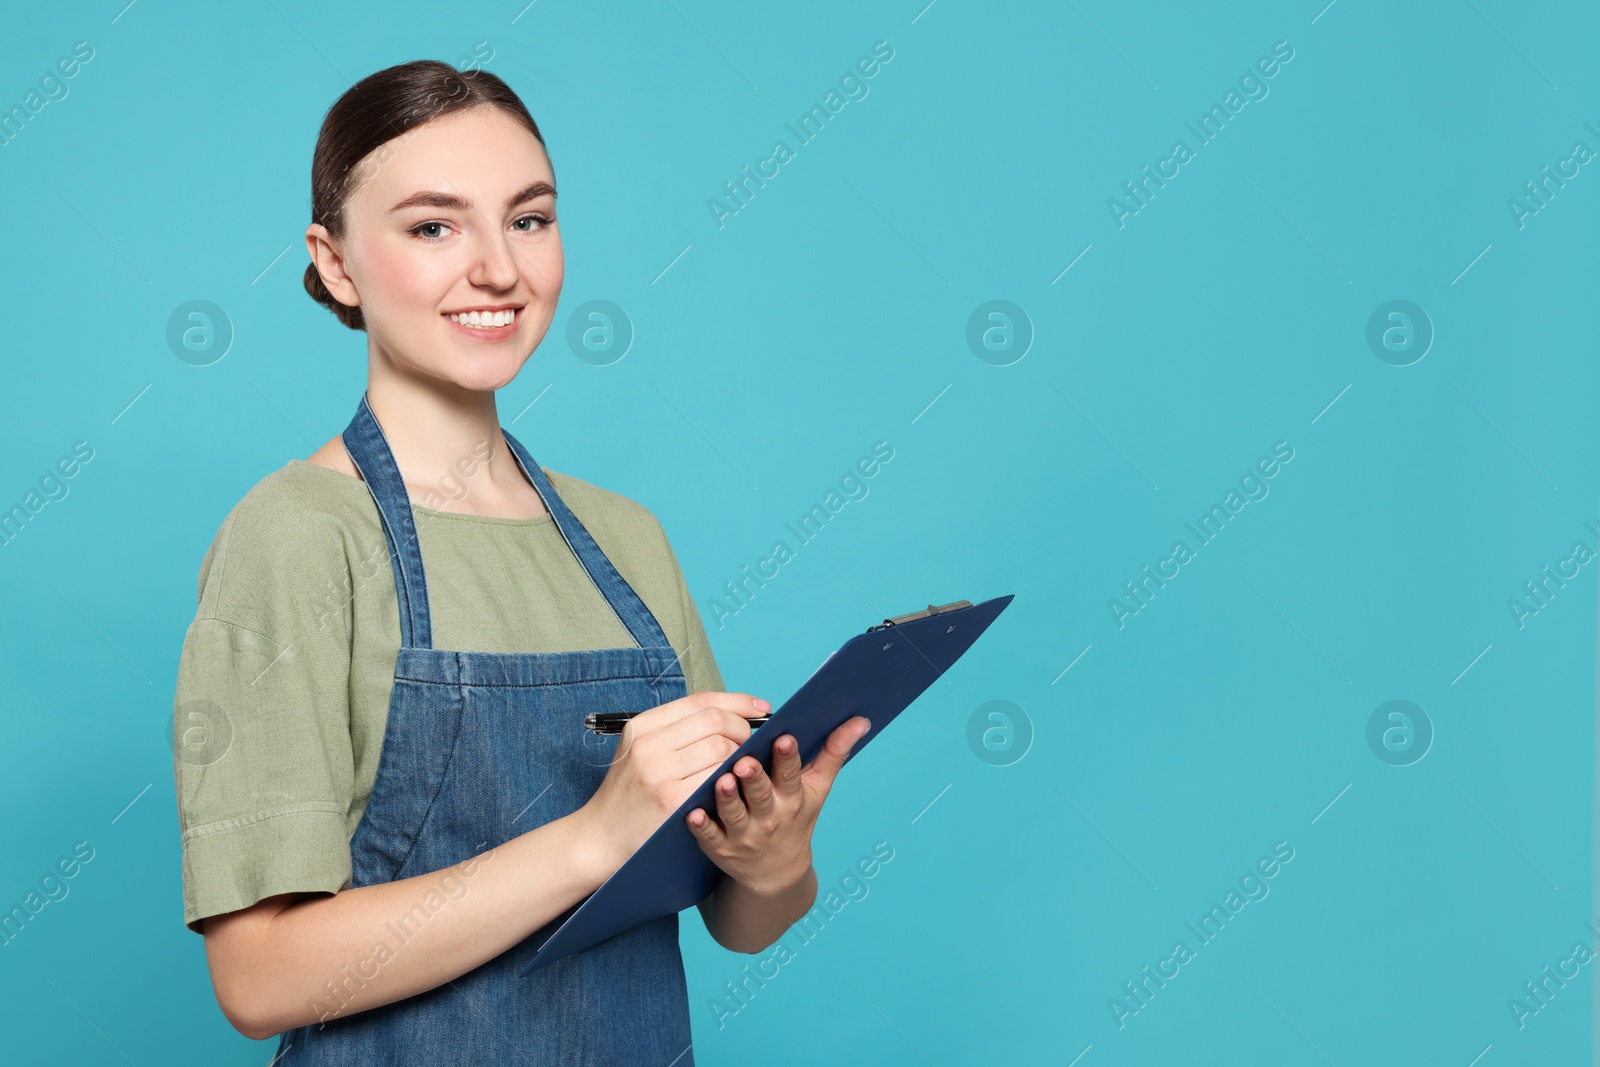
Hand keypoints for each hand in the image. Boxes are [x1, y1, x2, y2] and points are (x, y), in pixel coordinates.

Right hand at [579, 691, 768, 874]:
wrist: (601, 837)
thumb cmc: (630, 793)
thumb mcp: (642, 751)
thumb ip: (678, 731)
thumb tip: (732, 714)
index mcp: (642, 726)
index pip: (701, 701)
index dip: (737, 702)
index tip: (761, 707)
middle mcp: (648, 745)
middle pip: (715, 721)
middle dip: (743, 730)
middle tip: (751, 745)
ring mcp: (659, 773)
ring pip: (721, 748)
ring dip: (741, 756)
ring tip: (741, 767)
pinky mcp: (673, 801)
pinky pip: (718, 779)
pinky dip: (732, 779)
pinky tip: (733, 785)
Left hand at [685, 715, 871, 895]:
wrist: (777, 872)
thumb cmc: (796, 817)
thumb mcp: (818, 788)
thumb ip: (834, 752)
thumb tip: (860, 719)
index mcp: (792, 799)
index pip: (791, 776)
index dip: (788, 758)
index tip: (785, 738)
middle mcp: (770, 818)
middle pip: (761, 795)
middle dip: (754, 779)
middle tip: (745, 762)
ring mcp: (744, 835)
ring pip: (734, 815)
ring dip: (727, 799)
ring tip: (721, 781)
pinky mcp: (721, 848)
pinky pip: (709, 837)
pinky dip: (702, 827)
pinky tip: (694, 813)